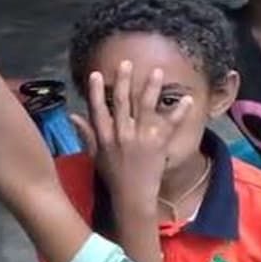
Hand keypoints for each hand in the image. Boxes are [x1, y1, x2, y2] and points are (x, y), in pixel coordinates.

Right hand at [71, 61, 191, 208]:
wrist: (132, 198)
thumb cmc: (113, 177)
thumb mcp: (95, 155)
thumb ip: (86, 134)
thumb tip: (73, 116)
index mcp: (105, 137)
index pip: (98, 109)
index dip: (96, 91)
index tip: (96, 74)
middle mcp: (121, 134)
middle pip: (123, 102)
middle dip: (124, 81)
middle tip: (127, 63)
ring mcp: (140, 138)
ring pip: (146, 107)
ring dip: (151, 88)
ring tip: (157, 71)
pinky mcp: (157, 144)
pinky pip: (170, 125)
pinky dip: (179, 112)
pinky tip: (187, 99)